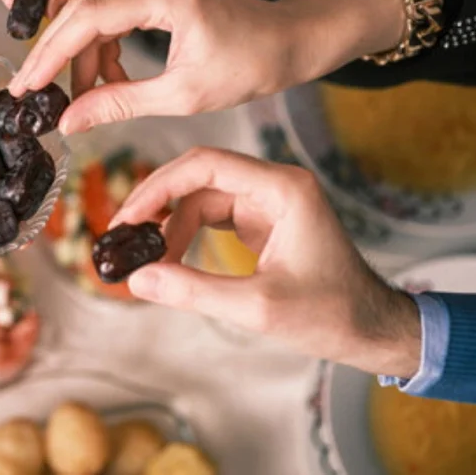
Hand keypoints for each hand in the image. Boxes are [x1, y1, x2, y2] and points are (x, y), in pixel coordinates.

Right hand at [8, 0, 405, 133]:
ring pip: (95, 12)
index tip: (27, 85)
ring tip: (79, 97)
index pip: (87, 18)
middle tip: (32, 89)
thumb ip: (120, 103)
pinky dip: (103, 47)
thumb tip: (69, 121)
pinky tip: (106, 79)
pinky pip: (115, 14)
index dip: (50, 53)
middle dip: (55, 52)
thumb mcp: (182, 95)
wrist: (289, 41)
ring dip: (82, 54)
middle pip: (83, 8)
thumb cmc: (249, 66)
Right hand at [112, 147, 420, 377]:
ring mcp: (270, 200)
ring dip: (171, 224)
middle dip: (158, 204)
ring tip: (147, 257)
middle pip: (199, 177)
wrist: (370, 329)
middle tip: (125, 235)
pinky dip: (187, 232)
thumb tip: (138, 278)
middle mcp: (276, 185)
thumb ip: (193, 290)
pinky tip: (170, 255)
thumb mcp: (256, 307)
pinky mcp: (264, 219)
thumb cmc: (329, 314)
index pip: (206, 165)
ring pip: (202, 197)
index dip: (160, 186)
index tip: (129, 216)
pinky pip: (213, 214)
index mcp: (283, 189)